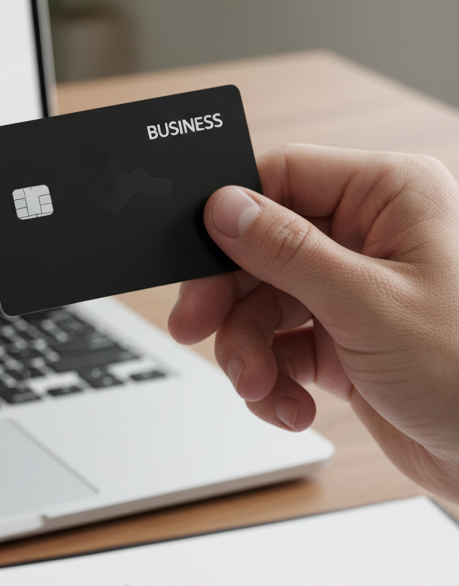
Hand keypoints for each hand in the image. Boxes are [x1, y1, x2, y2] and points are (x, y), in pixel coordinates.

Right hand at [168, 144, 458, 501]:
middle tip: (195, 329)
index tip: (196, 261)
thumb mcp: (368, 304)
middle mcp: (369, 236)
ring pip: (262, 304)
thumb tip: (224, 207)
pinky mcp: (345, 339)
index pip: (282, 178)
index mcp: (390, 197)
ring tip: (261, 388)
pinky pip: (280, 347)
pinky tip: (290, 406)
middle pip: (259, 249)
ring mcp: (354, 290)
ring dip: (249, 352)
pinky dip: (273, 380)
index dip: (230, 219)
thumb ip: (287, 250)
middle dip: (231, 303)